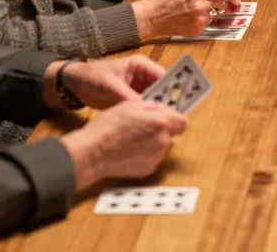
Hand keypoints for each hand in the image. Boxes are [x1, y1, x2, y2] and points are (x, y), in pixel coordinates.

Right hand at [64, 100, 187, 188]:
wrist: (93, 153)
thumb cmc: (108, 126)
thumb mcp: (130, 105)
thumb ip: (153, 106)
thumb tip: (165, 109)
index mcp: (161, 122)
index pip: (183, 122)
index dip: (174, 119)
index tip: (166, 119)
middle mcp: (163, 140)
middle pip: (172, 134)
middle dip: (162, 130)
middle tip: (144, 128)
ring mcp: (157, 157)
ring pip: (162, 147)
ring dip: (154, 143)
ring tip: (133, 140)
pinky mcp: (149, 169)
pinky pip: (153, 159)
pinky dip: (146, 155)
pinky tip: (130, 152)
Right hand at [133, 0, 234, 38]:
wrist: (153, 18)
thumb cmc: (165, 0)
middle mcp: (201, 7)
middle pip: (221, 0)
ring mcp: (200, 20)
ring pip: (214, 11)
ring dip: (208, 9)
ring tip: (193, 8)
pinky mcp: (199, 30)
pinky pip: (207, 21)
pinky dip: (202, 18)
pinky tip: (190, 17)